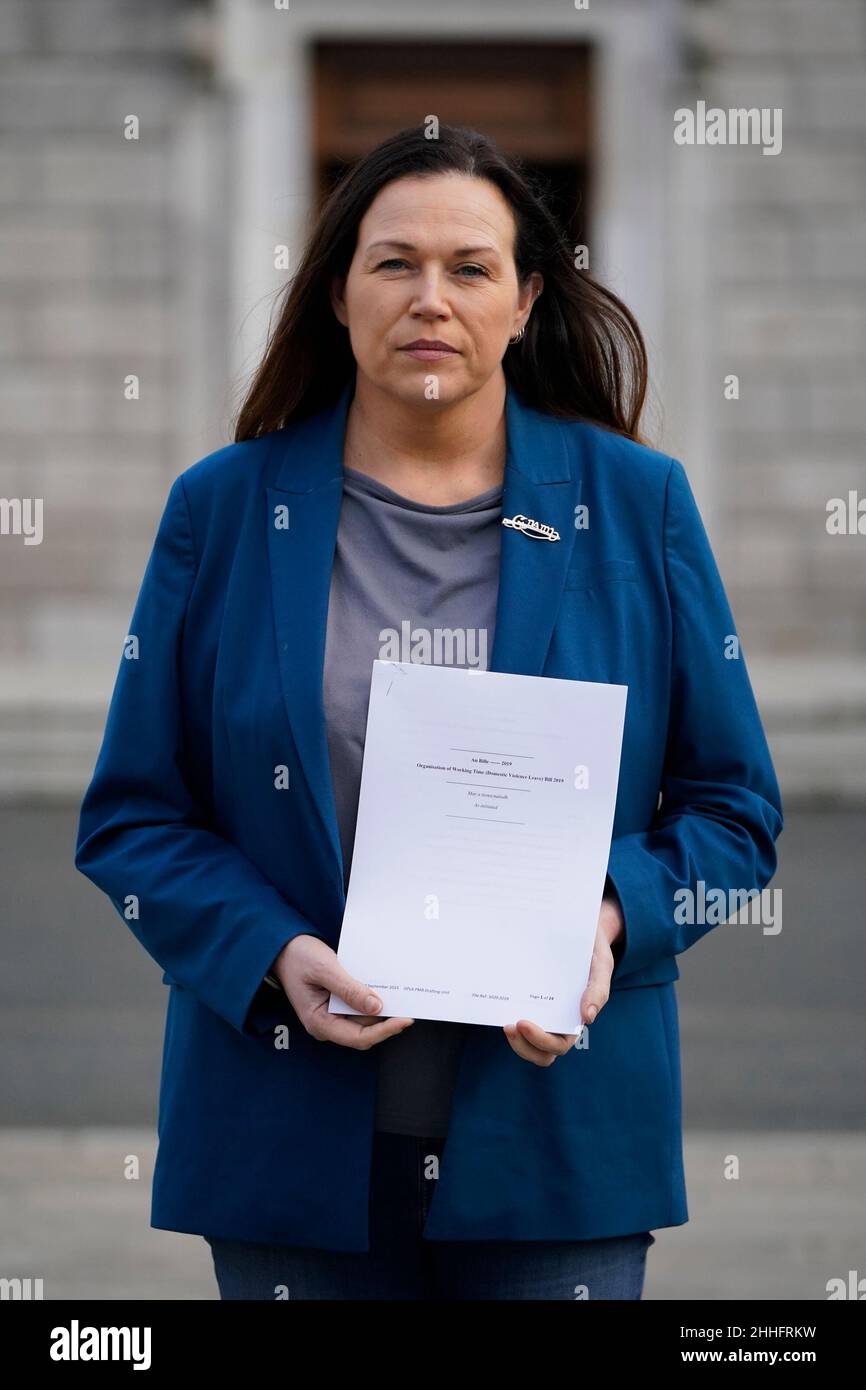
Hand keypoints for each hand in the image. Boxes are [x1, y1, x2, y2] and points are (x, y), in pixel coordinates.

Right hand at [270, 935, 414, 1048]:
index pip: (358, 1038)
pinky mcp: (337, 1005)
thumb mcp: (325, 969)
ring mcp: (332, 1015)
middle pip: (364, 1032)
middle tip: (409, 1005)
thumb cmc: (298, 957)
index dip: (384, 1031)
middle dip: (387, 1021)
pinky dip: (373, 1000)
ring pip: (364, 1020)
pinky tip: (385, 990)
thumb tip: (376, 1007)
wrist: (284, 947)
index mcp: (319, 1022)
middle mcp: (327, 1024)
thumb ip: (349, 989)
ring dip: (382, 1010)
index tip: (404, 1020)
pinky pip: (359, 1008)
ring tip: (400, 996)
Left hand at [503, 892, 624, 1065]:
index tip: (523, 1023)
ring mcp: (543, 1012)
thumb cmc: (593, 952)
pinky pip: (518, 1018)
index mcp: (576, 1018)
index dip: (540, 1040)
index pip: (559, 1044)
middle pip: (541, 1052)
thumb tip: (588, 1017)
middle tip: (509, 1026)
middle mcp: (559, 1021)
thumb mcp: (600, 965)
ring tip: (505, 1021)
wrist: (583, 931)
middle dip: (524, 1046)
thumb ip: (598, 989)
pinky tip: (499, 1002)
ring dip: (516, 1040)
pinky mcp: (530, 1000)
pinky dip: (509, 1016)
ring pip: (528, 1043)